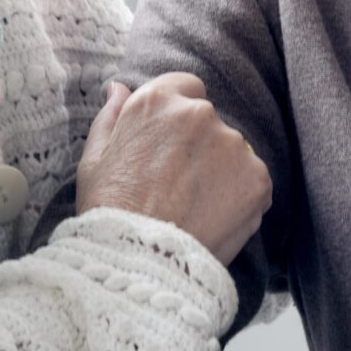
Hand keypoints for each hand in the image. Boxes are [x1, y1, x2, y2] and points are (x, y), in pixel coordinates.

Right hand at [75, 74, 270, 265]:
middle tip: (175, 187)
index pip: (186, 88)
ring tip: (192, 208)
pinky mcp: (257, 178)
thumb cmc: (108, 212)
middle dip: (198, 148)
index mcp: (157, 101)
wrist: (139, 262)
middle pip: (209, 122)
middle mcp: (199, 113)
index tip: (170, 146)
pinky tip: (212, 219)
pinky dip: (239, 197)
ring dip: (219, 172)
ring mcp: (232, 145)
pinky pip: (252, 181)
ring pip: (232, 152)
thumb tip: (118, 88)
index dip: (177, 119)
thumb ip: (111, 117)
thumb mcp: (94, 160)